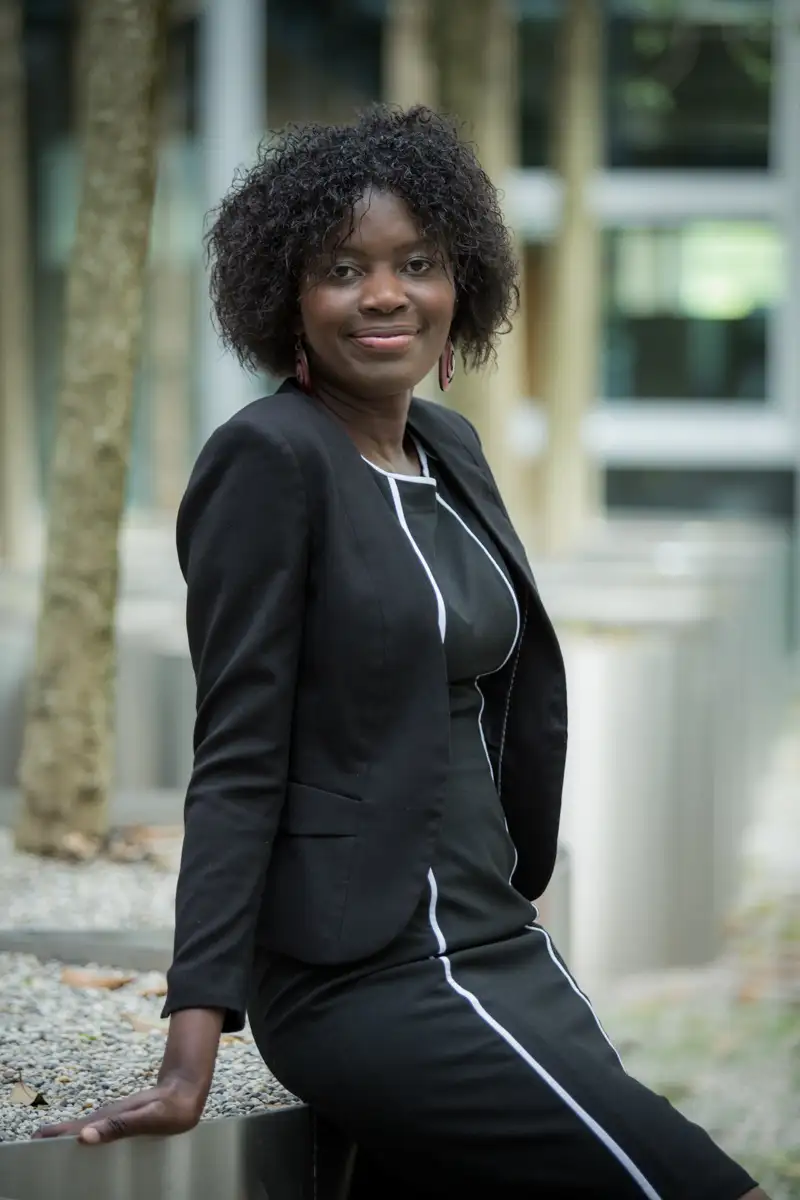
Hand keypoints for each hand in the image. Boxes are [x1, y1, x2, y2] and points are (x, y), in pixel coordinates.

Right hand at [31, 1075, 204, 1144]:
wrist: (187, 1088)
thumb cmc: (171, 1107)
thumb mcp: (147, 1119)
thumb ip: (119, 1126)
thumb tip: (84, 1136)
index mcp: (109, 1117)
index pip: (75, 1129)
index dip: (54, 1135)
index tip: (35, 1141)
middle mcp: (108, 1116)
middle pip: (76, 1129)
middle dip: (55, 1139)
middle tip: (36, 1147)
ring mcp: (115, 1116)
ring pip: (86, 1128)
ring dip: (68, 1138)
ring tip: (52, 1147)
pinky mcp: (123, 1119)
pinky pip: (98, 1129)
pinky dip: (84, 1137)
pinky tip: (84, 1144)